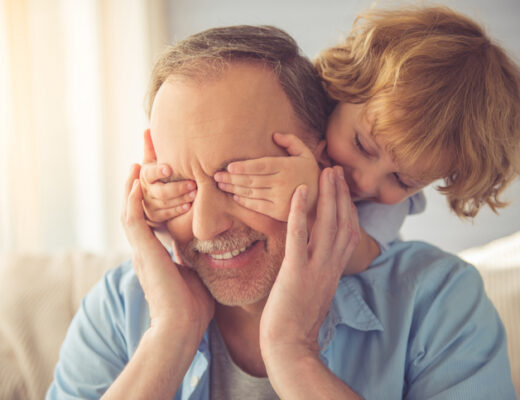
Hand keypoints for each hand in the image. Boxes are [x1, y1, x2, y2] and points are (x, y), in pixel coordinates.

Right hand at [122, 163, 213, 331]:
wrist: (182, 327)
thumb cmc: (192, 306)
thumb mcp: (194, 272)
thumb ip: (192, 258)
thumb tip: (204, 249)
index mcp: (156, 253)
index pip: (152, 216)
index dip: (152, 196)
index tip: (160, 176)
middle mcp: (144, 248)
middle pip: (137, 208)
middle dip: (140, 183)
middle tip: (142, 158)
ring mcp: (141, 250)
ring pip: (130, 210)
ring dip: (133, 185)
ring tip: (136, 162)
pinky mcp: (143, 252)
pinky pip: (133, 220)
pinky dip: (132, 200)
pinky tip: (135, 182)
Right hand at [140, 129, 196, 227]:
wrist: (152, 196)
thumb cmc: (157, 174)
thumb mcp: (153, 161)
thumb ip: (151, 147)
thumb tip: (147, 129)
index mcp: (144, 175)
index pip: (150, 173)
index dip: (159, 171)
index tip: (169, 169)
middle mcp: (145, 190)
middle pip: (160, 191)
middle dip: (177, 188)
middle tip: (193, 183)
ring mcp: (149, 204)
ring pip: (165, 203)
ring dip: (181, 198)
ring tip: (195, 193)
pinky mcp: (156, 216)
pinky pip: (167, 214)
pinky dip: (178, 209)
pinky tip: (189, 206)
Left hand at [213, 133, 319, 220]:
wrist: (321, 200)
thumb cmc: (310, 173)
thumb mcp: (305, 154)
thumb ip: (291, 142)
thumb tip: (274, 135)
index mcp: (287, 167)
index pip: (261, 166)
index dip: (244, 166)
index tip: (229, 166)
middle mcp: (282, 183)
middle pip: (252, 180)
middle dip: (232, 178)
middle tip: (216, 175)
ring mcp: (280, 198)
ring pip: (252, 193)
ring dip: (234, 189)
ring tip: (221, 185)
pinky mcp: (278, 212)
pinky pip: (257, 206)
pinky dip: (245, 201)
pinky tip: (235, 196)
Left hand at [259, 166, 359, 373]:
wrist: (289, 347)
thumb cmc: (297, 321)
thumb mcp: (315, 291)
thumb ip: (319, 271)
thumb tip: (314, 256)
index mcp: (334, 271)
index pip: (348, 233)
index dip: (347, 208)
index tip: (342, 189)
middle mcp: (330, 267)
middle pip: (343, 223)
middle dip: (341, 195)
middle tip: (336, 170)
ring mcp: (315, 269)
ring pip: (327, 225)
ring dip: (327, 196)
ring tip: (326, 172)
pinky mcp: (296, 273)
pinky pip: (299, 237)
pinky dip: (299, 212)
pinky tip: (299, 192)